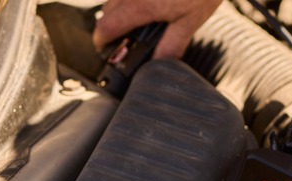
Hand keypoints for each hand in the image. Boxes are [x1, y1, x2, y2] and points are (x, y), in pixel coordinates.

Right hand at [93, 0, 222, 58]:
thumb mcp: (191, 22)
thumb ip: (173, 44)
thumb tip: (160, 63)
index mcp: (140, 6)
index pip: (106, 26)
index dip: (101, 40)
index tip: (104, 47)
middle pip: (107, 10)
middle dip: (111, 25)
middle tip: (124, 36)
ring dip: (120, 8)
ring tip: (138, 18)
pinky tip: (151, 2)